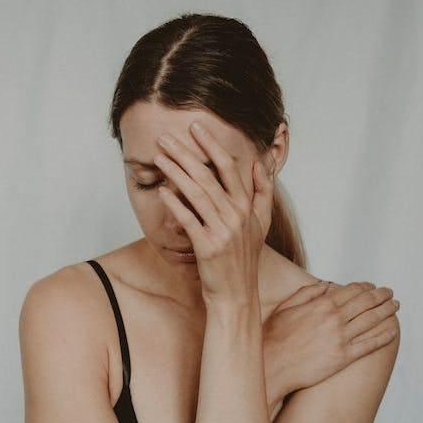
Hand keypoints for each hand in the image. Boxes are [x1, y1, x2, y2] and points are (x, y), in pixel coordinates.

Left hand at [153, 122, 274, 303]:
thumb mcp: (261, 224)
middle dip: (185, 153)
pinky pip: (188, 219)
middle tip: (166, 138)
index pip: (229, 166)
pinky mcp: (208, 247)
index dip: (211, 144)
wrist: (236, 295)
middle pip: (208, 176)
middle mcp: (236, 215)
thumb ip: (263, 193)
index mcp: (247, 206)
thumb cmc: (243, 260)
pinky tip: (162, 191)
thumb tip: (260, 165)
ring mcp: (223, 231)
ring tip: (159, 157)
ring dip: (175, 172)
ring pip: (196, 193)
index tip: (196, 127)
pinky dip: (175, 203)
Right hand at [264, 281, 400, 397]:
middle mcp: (334, 319)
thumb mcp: (285, 308)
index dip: (366, 287)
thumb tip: (326, 284)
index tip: (372, 287)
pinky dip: (384, 336)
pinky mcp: (344, 357)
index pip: (352, 290)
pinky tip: (392, 331)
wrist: (272, 366)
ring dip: (387, 311)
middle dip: (381, 296)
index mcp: (321, 304)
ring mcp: (341, 338)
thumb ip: (306, 293)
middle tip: (390, 293)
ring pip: (372, 320)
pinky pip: (370, 344)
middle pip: (366, 302)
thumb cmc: (273, 337)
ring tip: (395, 306)